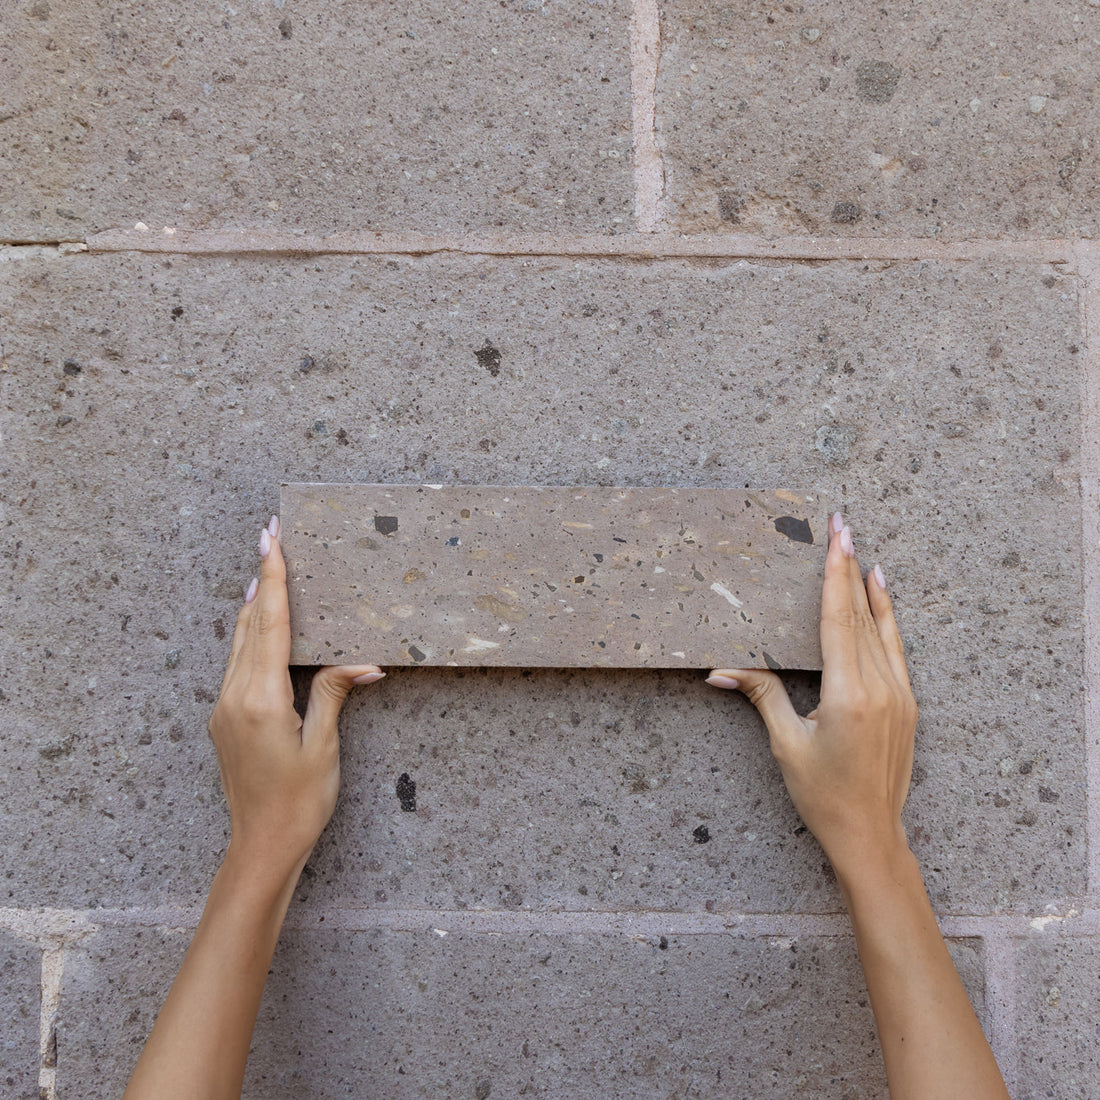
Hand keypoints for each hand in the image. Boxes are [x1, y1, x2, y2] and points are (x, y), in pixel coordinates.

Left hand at [208, 515, 384, 885]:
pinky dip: (250, 636)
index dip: (276, 579)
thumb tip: (362, 661)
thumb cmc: (299, 804)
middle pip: (250, 625)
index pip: (272, 624)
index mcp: (261, 700)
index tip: (273, 541)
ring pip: (239, 643)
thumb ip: (334, 695)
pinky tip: (259, 626)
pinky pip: (236, 665)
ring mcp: (224, 709)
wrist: (261, 846)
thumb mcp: (324, 747)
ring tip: (266, 572)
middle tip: (270, 538)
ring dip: (255, 606)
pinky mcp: (224, 721)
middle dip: (263, 579)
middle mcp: (234, 697)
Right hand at [707, 512, 917, 880]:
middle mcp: (881, 687)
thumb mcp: (786, 743)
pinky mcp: (908, 706)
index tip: (836, 537)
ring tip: (864, 555)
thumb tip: (719, 670)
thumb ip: (761, 695)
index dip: (834, 575)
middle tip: (843, 526)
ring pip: (883, 629)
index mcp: (849, 693)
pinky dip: (888, 621)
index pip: (838, 618)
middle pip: (860, 615)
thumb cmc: (823, 795)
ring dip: (871, 591)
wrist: (871, 836)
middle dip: (849, 568)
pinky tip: (884, 602)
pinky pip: (896, 651)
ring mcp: (900, 696)